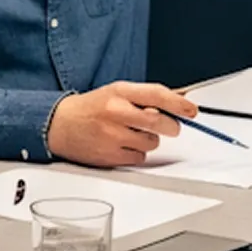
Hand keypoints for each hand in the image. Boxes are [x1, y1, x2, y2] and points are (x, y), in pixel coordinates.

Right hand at [46, 81, 197, 167]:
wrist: (59, 124)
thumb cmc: (91, 108)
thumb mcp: (117, 92)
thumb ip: (144, 96)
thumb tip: (178, 102)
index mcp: (119, 92)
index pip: (156, 94)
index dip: (178, 104)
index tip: (191, 110)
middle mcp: (116, 112)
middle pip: (159, 122)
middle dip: (170, 126)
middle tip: (169, 126)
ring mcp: (112, 135)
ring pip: (151, 142)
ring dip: (149, 139)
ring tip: (131, 133)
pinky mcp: (110, 156)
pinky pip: (140, 158)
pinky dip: (136, 153)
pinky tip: (121, 144)